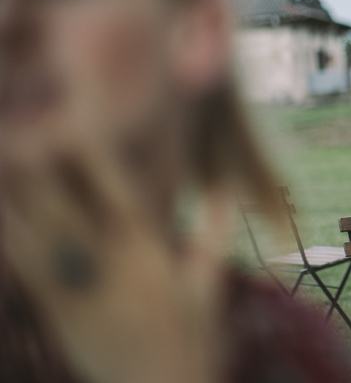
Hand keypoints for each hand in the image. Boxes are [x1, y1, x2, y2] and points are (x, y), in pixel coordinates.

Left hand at [0, 132, 221, 382]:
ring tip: (3, 155)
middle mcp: (110, 261)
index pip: (117, 188)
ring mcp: (79, 286)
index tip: (73, 116)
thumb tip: (226, 182)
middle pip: (65, 203)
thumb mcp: (209, 278)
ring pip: (35, 231)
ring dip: (16, 193)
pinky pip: (24, 267)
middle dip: (40, 164)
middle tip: (21, 126)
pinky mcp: (56, 311)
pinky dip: (8, 233)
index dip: (94, 152)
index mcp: (149, 248)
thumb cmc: (193, 336)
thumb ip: (216, 225)